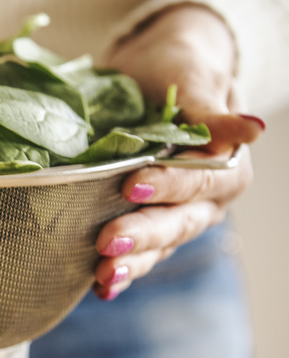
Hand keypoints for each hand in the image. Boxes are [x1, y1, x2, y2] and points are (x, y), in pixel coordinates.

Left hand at [93, 5, 263, 299]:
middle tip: (106, 242)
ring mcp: (178, 216)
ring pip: (160, 246)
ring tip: (103, 274)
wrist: (155, 73)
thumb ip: (212, 110)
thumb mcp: (194, 78)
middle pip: (178, 221)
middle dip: (143, 234)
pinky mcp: (150, 225)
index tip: (130, 185)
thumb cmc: (177, 69)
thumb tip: (254, 129)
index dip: (168, 184)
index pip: (198, 178)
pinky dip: (123, 272)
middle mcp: (206, 199)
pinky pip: (143, 254)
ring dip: (132, 263)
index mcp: (225, 164)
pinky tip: (102, 288)